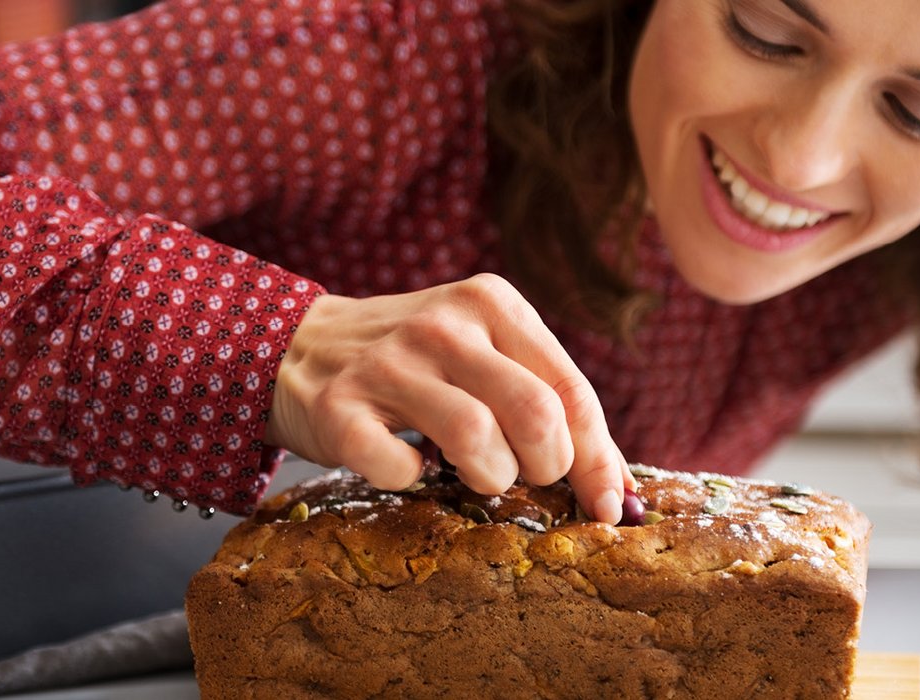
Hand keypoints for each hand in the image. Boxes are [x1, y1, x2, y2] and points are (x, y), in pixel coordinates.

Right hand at [264, 274, 637, 522]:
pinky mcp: (337, 409)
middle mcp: (442, 324)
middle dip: (544, 468)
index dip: (598, 460)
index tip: (606, 506)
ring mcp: (386, 364)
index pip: (571, 390)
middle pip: (536, 415)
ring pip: (477, 441)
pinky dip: (411, 481)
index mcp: (490, 303)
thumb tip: (621, 493)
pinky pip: (399, 469)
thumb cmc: (416, 363)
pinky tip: (407, 463)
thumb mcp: (485, 354)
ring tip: (470, 469)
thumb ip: (550, 403)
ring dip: (487, 476)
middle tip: (521, 473)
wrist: (297, 346)